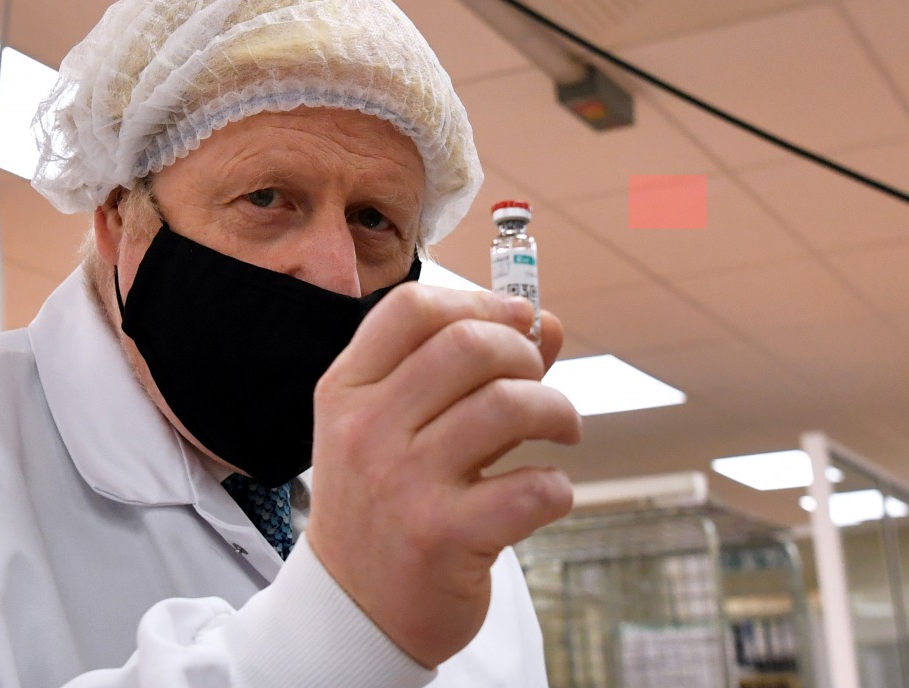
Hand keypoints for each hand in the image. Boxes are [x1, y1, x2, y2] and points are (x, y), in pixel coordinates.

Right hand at [305, 285, 581, 667]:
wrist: (355, 609)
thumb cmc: (384, 504)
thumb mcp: (396, 428)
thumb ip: (465, 371)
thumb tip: (545, 321)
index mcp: (348, 390)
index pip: (411, 308)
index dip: (479, 301)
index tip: (516, 319)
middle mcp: (367, 429)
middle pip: (468, 344)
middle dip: (524, 354)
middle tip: (538, 382)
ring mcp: (402, 482)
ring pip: (507, 405)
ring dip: (557, 412)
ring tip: (560, 431)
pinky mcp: (442, 537)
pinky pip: (531, 487)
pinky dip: (556, 485)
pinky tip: (543, 492)